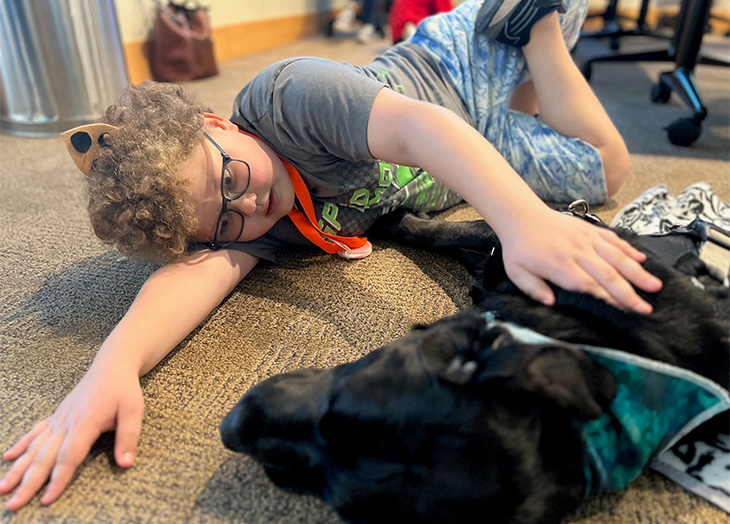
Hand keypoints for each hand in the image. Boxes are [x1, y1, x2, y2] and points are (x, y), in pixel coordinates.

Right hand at [0, 364, 143, 509]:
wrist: (112, 366)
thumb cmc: (123, 388)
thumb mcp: (134, 411)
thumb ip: (129, 437)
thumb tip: (126, 463)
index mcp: (85, 422)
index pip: (69, 456)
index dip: (58, 479)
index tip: (47, 499)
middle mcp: (66, 423)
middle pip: (44, 457)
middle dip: (28, 483)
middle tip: (14, 505)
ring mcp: (59, 419)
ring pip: (35, 447)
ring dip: (18, 469)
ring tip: (3, 488)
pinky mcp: (57, 415)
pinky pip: (35, 432)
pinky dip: (21, 445)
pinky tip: (9, 457)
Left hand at [500, 209, 662, 313]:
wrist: (522, 215)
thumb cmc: (520, 248)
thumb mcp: (516, 272)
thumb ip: (533, 288)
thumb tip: (550, 303)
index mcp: (560, 265)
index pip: (589, 285)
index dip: (609, 298)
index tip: (625, 310)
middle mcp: (578, 252)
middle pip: (608, 274)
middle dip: (629, 292)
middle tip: (647, 308)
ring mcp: (587, 239)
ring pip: (616, 257)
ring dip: (637, 272)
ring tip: (655, 285)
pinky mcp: (590, 230)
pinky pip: (613, 240)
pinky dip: (628, 249)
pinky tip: (642, 260)